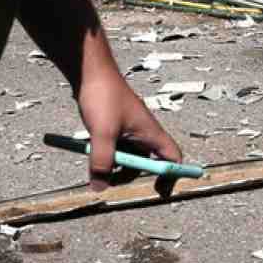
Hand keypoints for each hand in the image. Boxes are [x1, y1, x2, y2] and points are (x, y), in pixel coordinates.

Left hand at [75, 67, 182, 190]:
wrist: (90, 71)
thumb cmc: (103, 95)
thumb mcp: (103, 133)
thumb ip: (102, 162)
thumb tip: (99, 188)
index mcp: (151, 133)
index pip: (173, 158)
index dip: (171, 176)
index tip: (158, 191)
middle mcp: (144, 133)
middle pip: (146, 164)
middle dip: (129, 174)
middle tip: (108, 178)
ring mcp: (129, 130)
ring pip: (128, 157)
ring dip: (114, 165)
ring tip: (95, 161)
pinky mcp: (116, 127)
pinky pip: (116, 148)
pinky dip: (106, 154)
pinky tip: (91, 149)